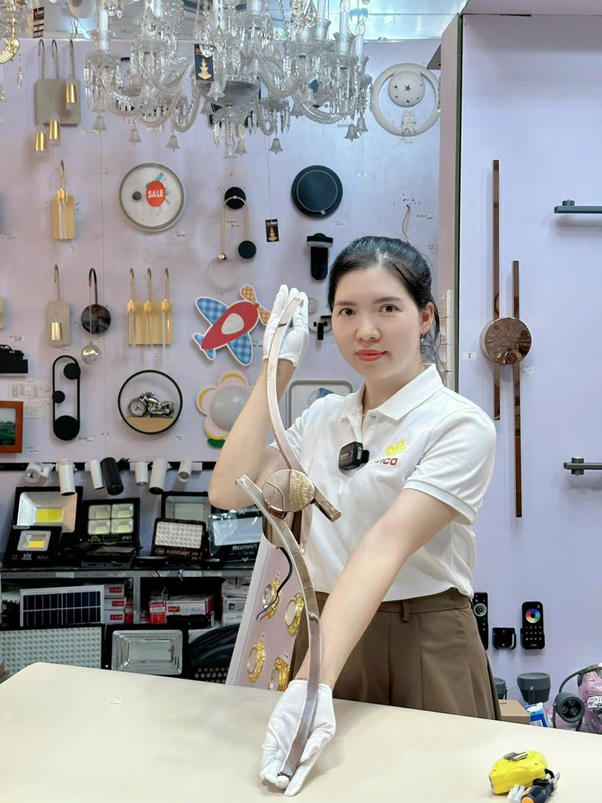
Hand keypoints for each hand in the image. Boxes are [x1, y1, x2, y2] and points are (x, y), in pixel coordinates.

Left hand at [260, 680, 335, 795]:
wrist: (311, 688)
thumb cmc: (321, 709)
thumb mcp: (325, 728)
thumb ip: (316, 743)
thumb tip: (305, 758)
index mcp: (308, 750)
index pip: (301, 770)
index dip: (296, 782)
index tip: (290, 793)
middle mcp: (294, 748)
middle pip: (285, 769)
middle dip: (280, 779)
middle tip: (279, 783)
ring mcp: (283, 740)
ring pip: (274, 761)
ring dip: (271, 772)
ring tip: (270, 778)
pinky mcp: (274, 730)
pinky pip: (268, 747)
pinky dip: (266, 758)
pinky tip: (265, 767)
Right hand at [263, 285, 308, 367]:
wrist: (280, 361)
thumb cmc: (293, 351)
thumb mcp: (301, 332)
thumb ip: (299, 318)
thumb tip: (298, 306)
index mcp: (300, 328)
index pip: (301, 313)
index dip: (302, 303)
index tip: (302, 294)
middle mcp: (290, 325)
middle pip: (292, 308)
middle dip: (293, 298)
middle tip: (294, 289)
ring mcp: (281, 324)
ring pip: (284, 307)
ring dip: (285, 297)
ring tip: (286, 288)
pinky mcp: (272, 324)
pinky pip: (276, 309)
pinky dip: (278, 301)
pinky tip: (280, 293)